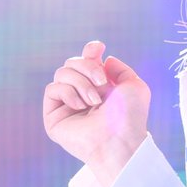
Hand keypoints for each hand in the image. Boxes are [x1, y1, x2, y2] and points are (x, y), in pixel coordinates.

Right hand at [43, 41, 150, 185]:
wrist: (119, 138)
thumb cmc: (130, 116)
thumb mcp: (134, 86)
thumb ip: (120, 69)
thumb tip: (104, 59)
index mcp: (101, 86)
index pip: (88, 60)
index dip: (90, 50)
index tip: (98, 47)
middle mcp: (82, 93)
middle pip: (73, 62)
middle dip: (89, 67)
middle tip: (102, 83)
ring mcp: (67, 104)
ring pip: (62, 72)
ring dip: (82, 82)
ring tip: (95, 101)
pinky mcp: (53, 115)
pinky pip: (52, 88)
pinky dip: (68, 93)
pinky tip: (81, 106)